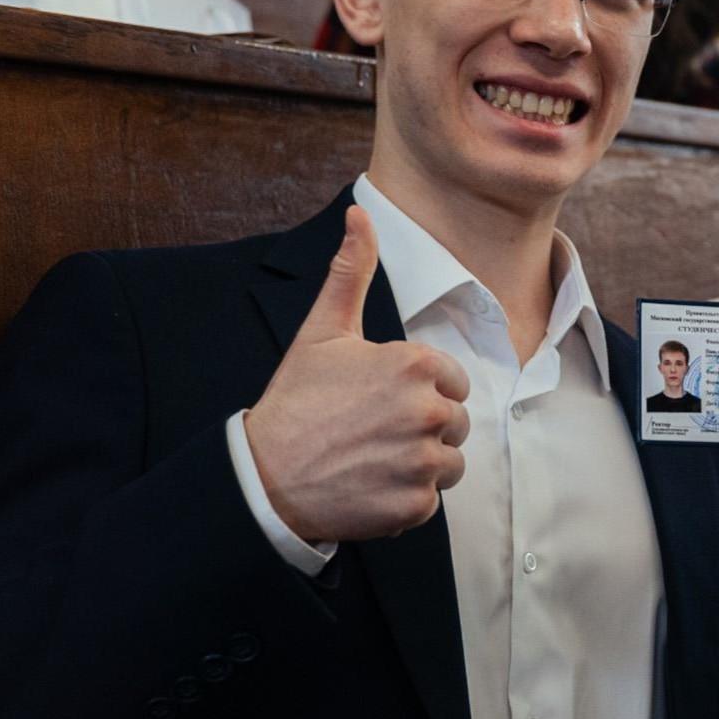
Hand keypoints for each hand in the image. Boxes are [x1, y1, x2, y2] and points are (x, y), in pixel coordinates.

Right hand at [242, 205, 471, 543]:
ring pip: (449, 464)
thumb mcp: (323, 330)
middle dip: (420, 429)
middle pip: (454, 424)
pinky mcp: (415, 506)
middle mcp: (428, 412)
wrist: (263, 476)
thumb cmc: (297, 400)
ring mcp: (422, 463)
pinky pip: (432, 501)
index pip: (451, 383)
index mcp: (417, 365)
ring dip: (418, 466)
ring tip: (370, 459)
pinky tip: (368, 486)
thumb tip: (361, 212)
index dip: (417, 392)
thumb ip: (352, 271)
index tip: (376, 400)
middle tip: (369, 432)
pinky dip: (404, 500)